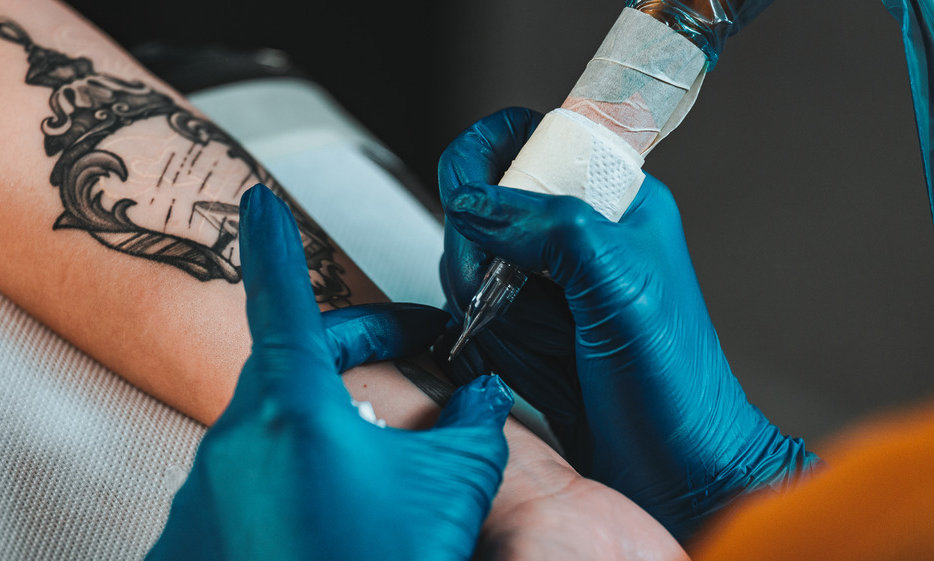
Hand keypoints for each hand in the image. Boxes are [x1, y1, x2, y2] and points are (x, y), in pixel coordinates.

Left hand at [147, 184, 513, 560]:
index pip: (280, 298)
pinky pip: (254, 470)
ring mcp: (212, 486)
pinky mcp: (204, 528)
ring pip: (275, 419)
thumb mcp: (450, 486)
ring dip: (330, 415)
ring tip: (383, 449)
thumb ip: (472, 425)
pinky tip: (341, 499)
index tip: (258, 203)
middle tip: (403, 351)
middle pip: (291, 359)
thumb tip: (484, 395)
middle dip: (351, 345)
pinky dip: (300, 464)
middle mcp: (238, 440)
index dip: (274, 242)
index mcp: (294, 410)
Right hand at [437, 108, 819, 541]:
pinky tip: (535, 368)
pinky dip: (491, 344)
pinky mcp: (531, 327)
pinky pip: (476, 315)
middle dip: (482, 257)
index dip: (487, 161)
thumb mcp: (621, 289)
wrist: (678, 471)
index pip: (532, 140)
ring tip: (545, 346)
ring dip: (493, 312)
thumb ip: (553, 228)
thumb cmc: (676, 386)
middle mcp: (578, 235)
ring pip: (472, 265)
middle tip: (501, 293)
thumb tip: (476, 202)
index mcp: (614, 200)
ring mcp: (551, 283)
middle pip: (483, 205)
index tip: (472, 208)